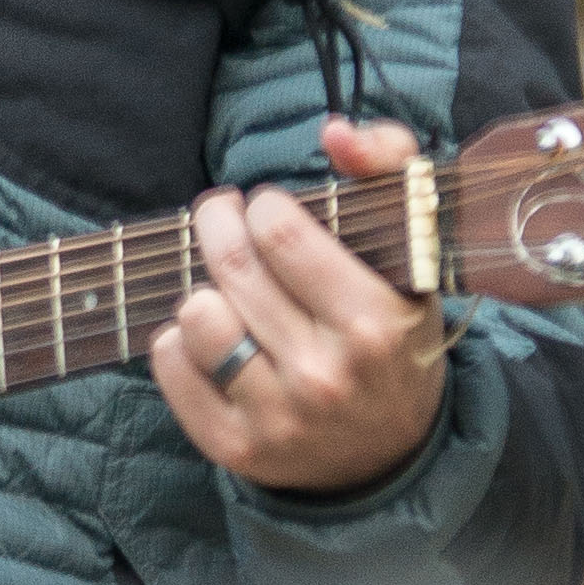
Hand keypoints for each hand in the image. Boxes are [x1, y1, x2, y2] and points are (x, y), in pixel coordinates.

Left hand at [149, 117, 445, 502]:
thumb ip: (387, 167)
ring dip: (202, 289)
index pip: (280, 234)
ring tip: (226, 291)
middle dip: (217, 225)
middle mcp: (326, 376)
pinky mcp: (235, 446)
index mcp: (373, 324)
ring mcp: (278, 417)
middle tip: (223, 219)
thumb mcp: (413, 249)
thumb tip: (334, 132)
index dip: (264, 208)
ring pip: (196, 315)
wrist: (389, 452)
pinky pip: (171, 365)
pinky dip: (178, 340)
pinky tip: (212, 338)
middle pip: (231, 267)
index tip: (271, 214)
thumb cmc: (391, 330)